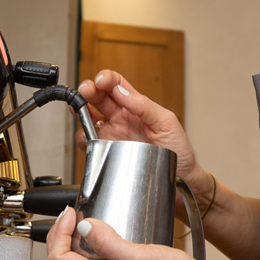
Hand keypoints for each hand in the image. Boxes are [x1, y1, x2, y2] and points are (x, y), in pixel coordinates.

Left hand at [44, 209, 232, 259]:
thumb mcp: (139, 256)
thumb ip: (108, 243)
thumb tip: (84, 227)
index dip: (58, 235)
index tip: (70, 215)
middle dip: (57, 239)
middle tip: (68, 217)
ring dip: (69, 244)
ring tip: (78, 222)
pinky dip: (85, 248)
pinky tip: (100, 233)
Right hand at [77, 70, 205, 186]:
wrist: (180, 181)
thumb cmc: (178, 151)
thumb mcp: (167, 122)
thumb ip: (144, 105)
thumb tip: (122, 91)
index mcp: (137, 107)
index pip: (117, 85)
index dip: (107, 79)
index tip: (101, 80)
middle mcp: (122, 119)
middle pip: (99, 97)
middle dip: (89, 89)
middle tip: (86, 90)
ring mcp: (113, 135)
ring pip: (89, 117)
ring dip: (81, 109)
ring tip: (80, 108)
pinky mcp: (107, 152)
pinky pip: (88, 142)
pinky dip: (81, 136)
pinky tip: (86, 134)